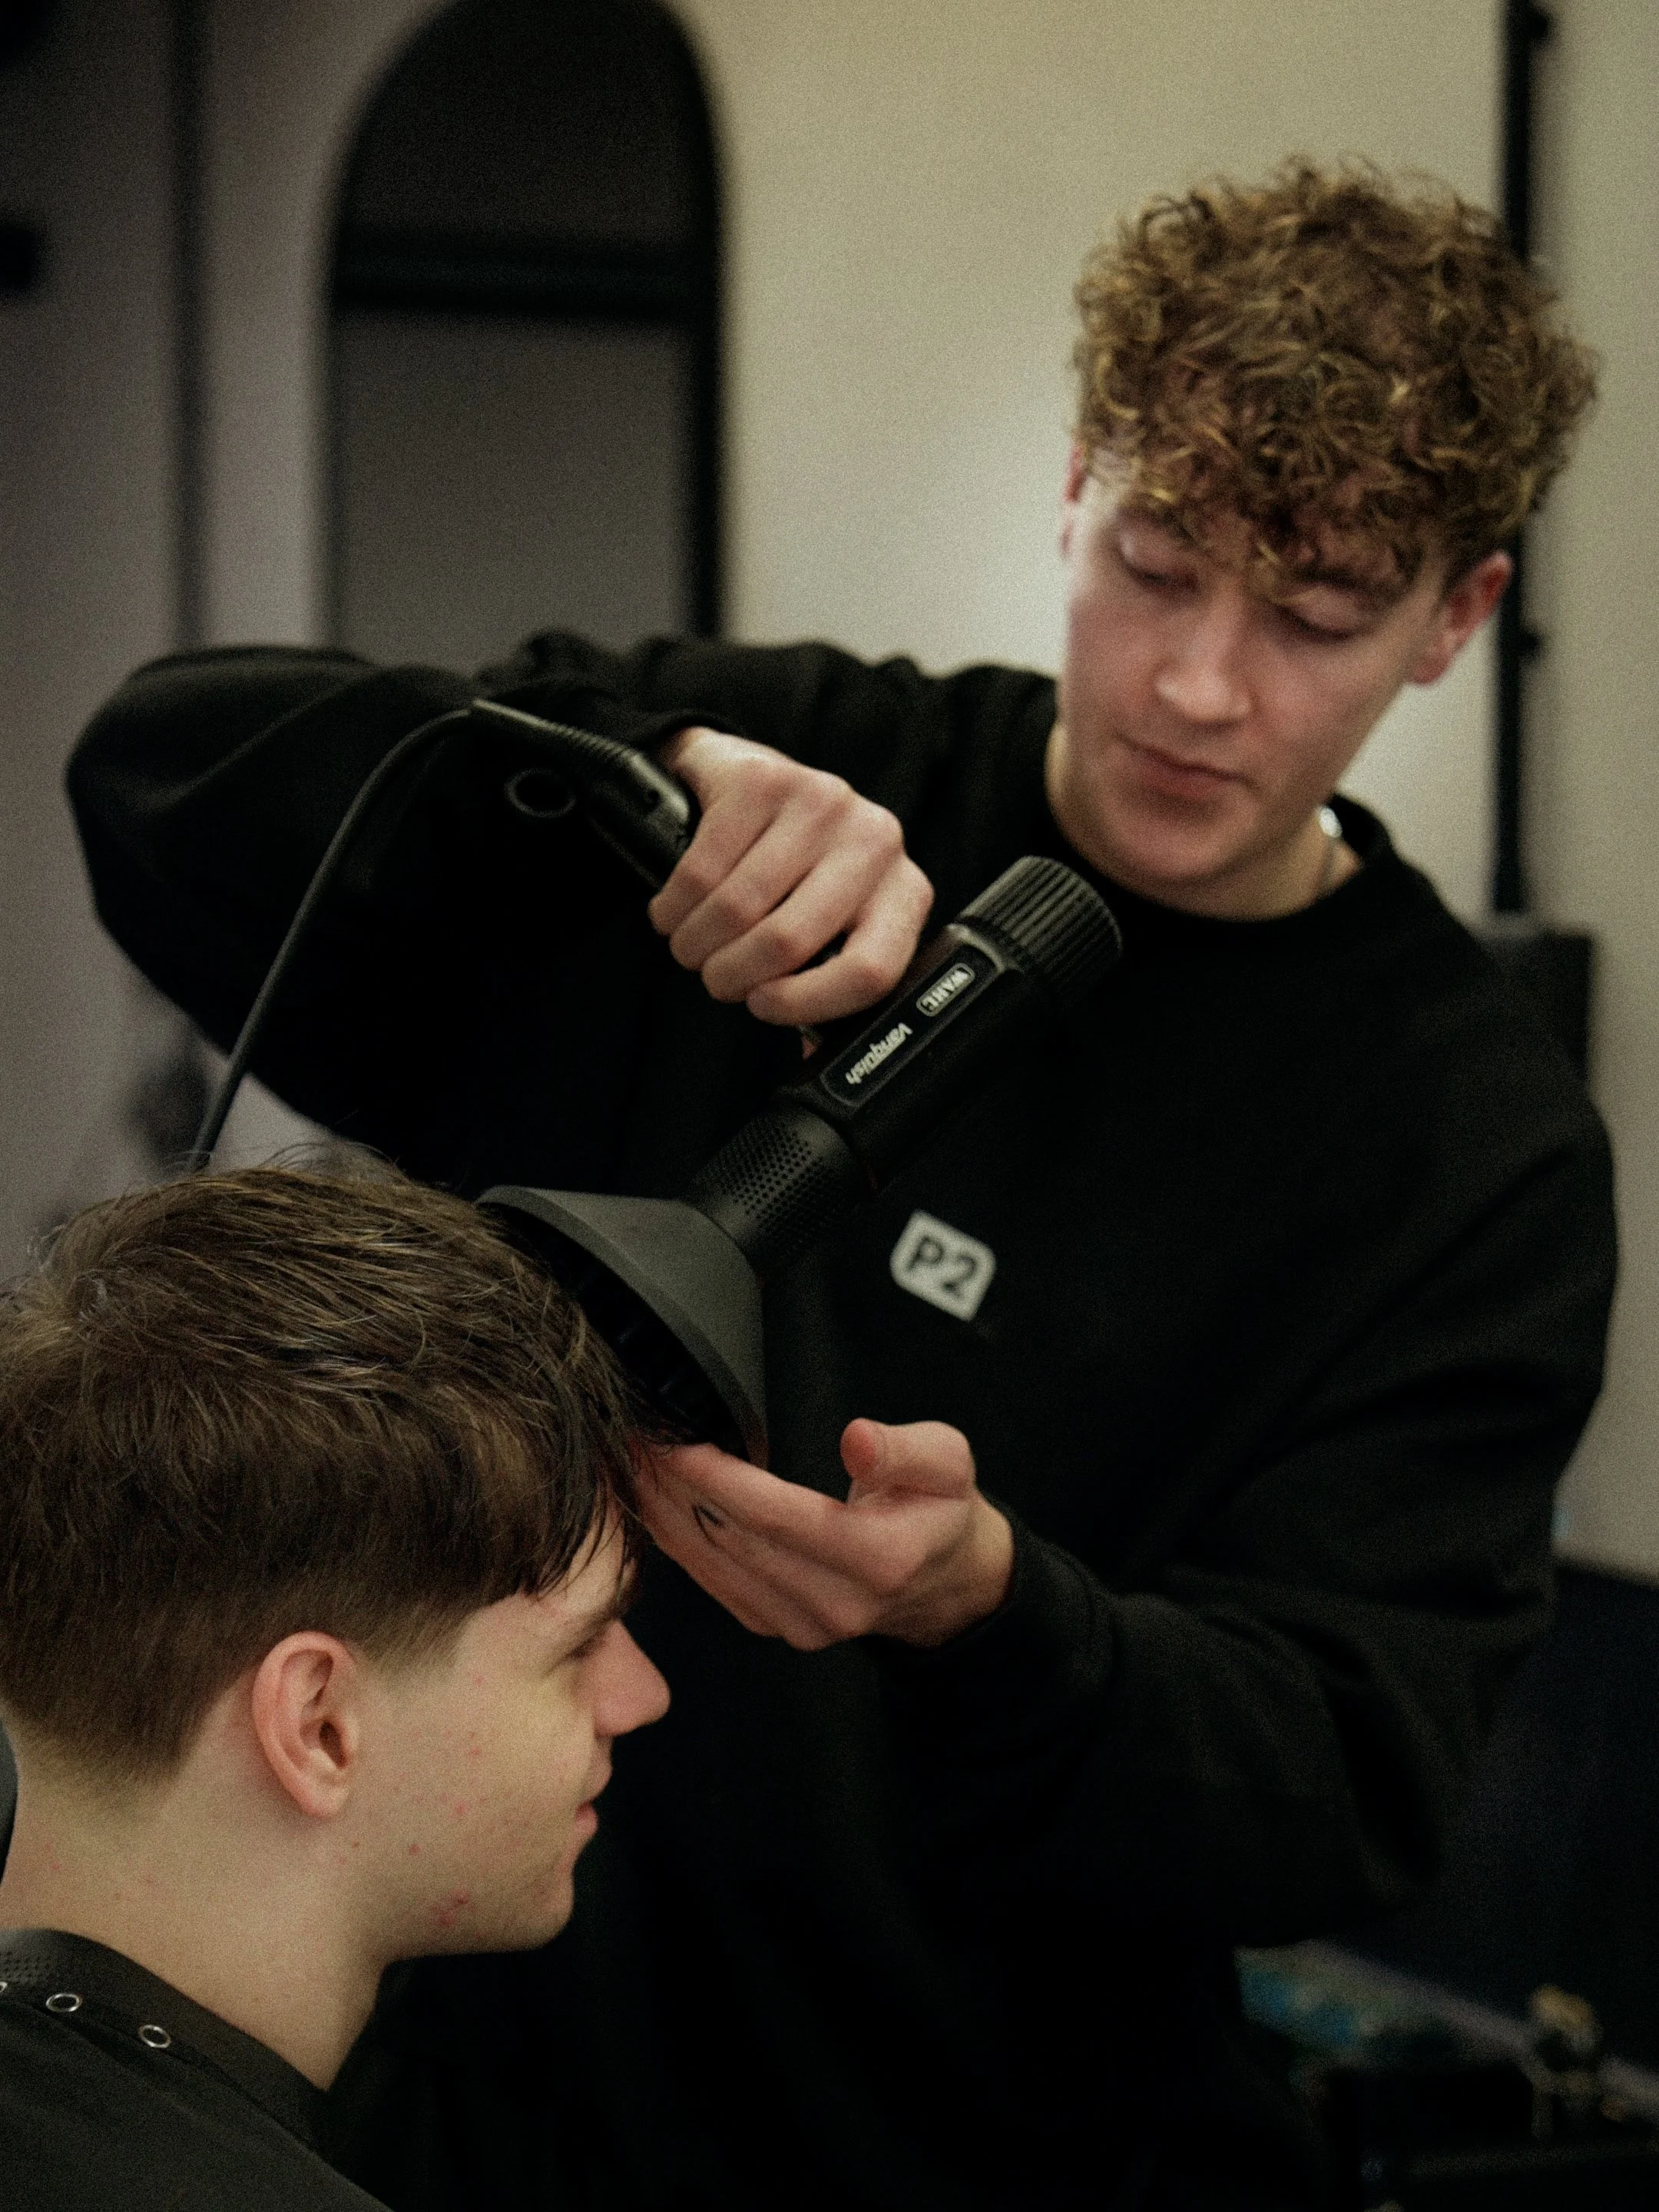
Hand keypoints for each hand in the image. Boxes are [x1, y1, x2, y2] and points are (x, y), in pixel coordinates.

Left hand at [641, 1418, 1013, 1648]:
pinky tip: (655, 1503)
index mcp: (878, 1559)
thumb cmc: (940, 1509)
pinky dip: (678, 1540)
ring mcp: (803, 1625)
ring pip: (711, 1564)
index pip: (774, 1514)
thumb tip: (857, 1439)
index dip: (716, 1476)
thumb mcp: (949, 1463)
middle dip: (675, 1486)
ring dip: (665, 1513)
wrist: (944, 1580)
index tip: (673, 1439)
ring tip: (632, 1462)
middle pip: (731, 1539)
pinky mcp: (777, 1627)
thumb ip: (905, 1450)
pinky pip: (712, 1583)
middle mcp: (835, 1603)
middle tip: (634, 1435)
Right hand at [647, 729, 934, 1026]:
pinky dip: (673, 907)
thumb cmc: (797, 870)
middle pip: (789, 941)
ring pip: (737, 909)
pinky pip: (700, 871)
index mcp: (904, 893)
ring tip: (692, 946)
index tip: (763, 1006)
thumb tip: (813, 1062)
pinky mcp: (763, 782)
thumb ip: (830, 982)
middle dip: (732, 976)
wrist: (751, 778)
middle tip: (716, 978)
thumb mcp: (831, 925)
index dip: (805, 1003)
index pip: (870, 970)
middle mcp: (875, 843)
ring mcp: (822, 803)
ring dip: (696, 944)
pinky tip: (675, 911)